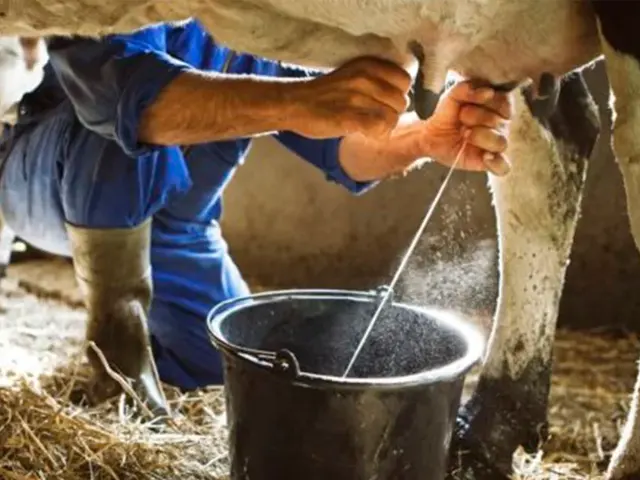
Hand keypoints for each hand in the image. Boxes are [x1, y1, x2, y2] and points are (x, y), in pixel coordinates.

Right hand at [286, 57, 412, 138]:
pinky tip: (365, 133)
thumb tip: (401, 96)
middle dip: (392, 113)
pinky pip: (380, 128)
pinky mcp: (349, 117)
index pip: (404, 80)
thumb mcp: (352, 75)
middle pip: (401, 101)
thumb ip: (375, 80)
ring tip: (369, 126)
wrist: (293, 103)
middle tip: (374, 118)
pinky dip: (377, 135)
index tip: (385, 103)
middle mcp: (365, 78)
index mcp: (367, 65)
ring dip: (384, 126)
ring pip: (393, 117)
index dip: (398, 95)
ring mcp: (357, 98)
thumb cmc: (323, 93)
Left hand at [420, 80, 513, 175]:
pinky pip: (503, 166)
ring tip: (464, 134)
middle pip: (498, 122)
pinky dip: (496, 163)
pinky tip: (485, 157)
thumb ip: (466, 88)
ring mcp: (497, 144)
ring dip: (479, 137)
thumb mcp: (452, 95)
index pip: (504, 102)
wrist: (432, 134)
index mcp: (499, 105)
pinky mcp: (489, 162)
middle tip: (460, 119)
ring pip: (500, 142)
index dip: (483, 102)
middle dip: (474, 118)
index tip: (466, 104)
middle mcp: (502, 125)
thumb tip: (488, 92)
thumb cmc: (448, 113)